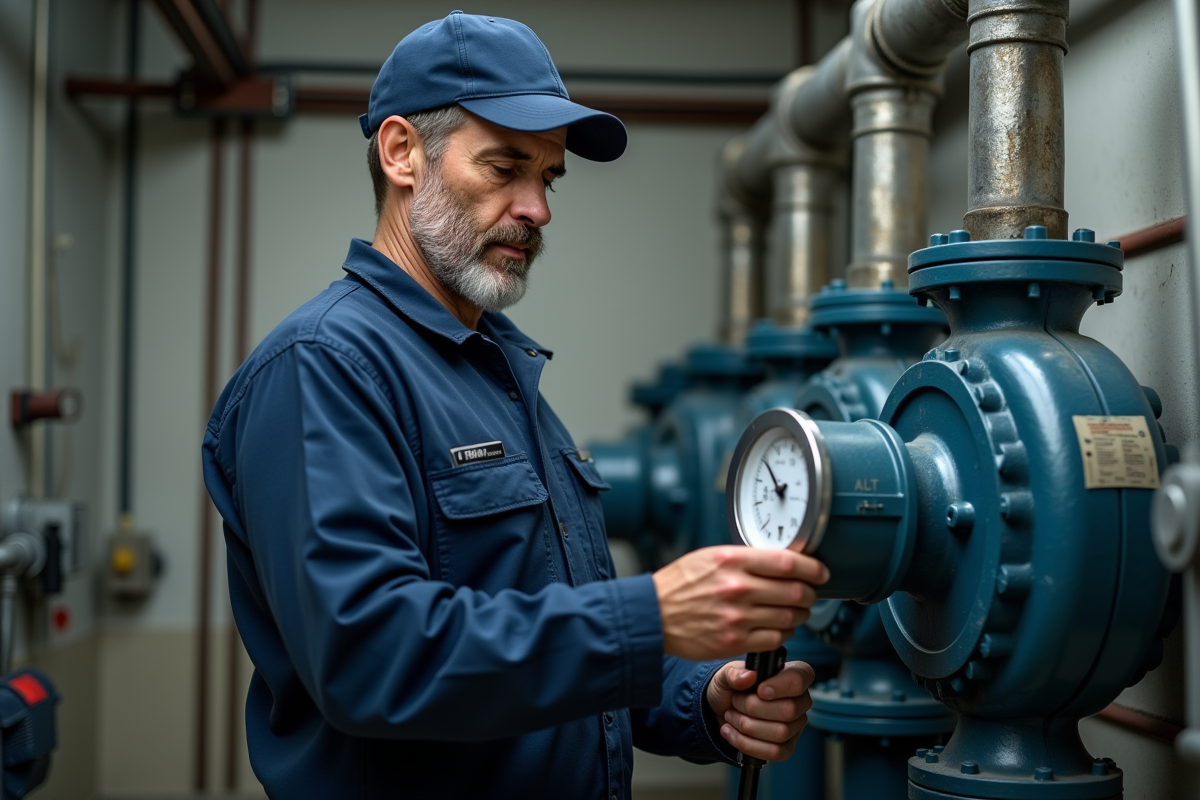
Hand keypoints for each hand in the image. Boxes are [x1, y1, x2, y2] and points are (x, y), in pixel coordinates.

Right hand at [652, 546, 828, 660]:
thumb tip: (781, 561)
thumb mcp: (710, 556)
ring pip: (790, 617)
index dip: (813, 568)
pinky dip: (785, 633)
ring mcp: (737, 617)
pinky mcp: (735, 641)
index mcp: (733, 560)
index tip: (820, 572)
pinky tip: (779, 627)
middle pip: (795, 591)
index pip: (788, 562)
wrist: (653, 615)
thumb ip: (745, 558)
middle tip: (810, 593)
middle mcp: (738, 588)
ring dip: (800, 615)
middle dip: (810, 594)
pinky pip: (776, 639)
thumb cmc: (679, 584)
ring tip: (795, 611)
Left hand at [706, 659, 814, 761]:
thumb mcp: (725, 675)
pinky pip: (774, 752)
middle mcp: (800, 700)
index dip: (781, 686)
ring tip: (731, 716)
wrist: (721, 710)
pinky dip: (747, 744)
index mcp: (792, 674)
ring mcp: (796, 726)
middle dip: (753, 708)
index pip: (799, 679)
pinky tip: (731, 733)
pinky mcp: (787, 747)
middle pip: (789, 710)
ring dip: (747, 726)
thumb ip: (734, 673)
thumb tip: (748, 676)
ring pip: (780, 733)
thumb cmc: (731, 688)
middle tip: (735, 702)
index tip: (760, 690)